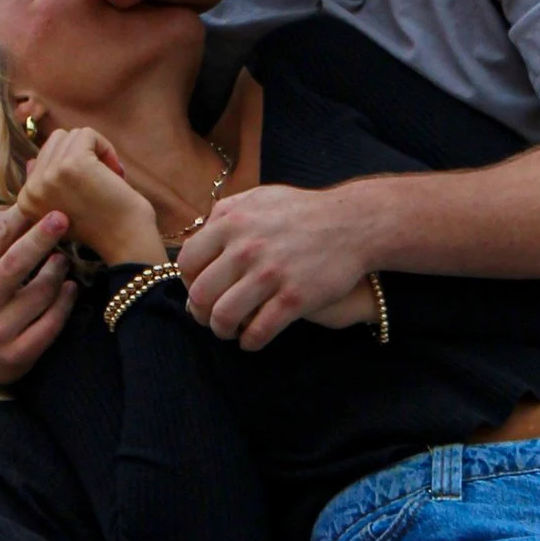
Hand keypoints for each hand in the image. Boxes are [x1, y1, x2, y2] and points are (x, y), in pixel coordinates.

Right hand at [0, 203, 76, 397]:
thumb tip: (6, 209)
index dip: (21, 216)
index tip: (41, 201)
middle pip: (17, 261)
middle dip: (43, 236)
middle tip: (63, 218)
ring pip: (40, 292)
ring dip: (57, 270)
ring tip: (63, 258)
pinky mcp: (17, 354)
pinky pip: (51, 323)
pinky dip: (65, 302)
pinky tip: (70, 288)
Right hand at [18, 125, 160, 268]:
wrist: (127, 243)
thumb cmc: (102, 227)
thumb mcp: (64, 209)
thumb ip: (45, 185)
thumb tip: (30, 160)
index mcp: (25, 200)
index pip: (43, 157)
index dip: (71, 166)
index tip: (89, 190)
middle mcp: (31, 189)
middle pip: (55, 142)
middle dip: (83, 154)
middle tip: (102, 180)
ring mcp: (48, 176)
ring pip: (71, 135)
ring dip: (95, 150)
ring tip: (108, 177)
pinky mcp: (71, 165)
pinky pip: (87, 134)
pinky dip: (106, 147)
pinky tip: (115, 172)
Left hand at [177, 181, 375, 349]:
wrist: (353, 224)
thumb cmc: (303, 212)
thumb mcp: (259, 198)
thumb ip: (226, 213)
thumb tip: (200, 234)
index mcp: (232, 222)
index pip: (187, 263)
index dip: (188, 283)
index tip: (200, 291)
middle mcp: (246, 248)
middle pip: (200, 294)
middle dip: (200, 313)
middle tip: (209, 319)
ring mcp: (270, 274)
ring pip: (224, 317)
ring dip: (222, 331)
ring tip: (229, 332)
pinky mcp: (294, 298)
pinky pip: (258, 331)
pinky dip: (250, 342)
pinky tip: (252, 340)